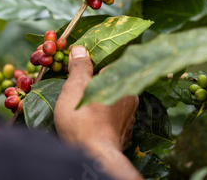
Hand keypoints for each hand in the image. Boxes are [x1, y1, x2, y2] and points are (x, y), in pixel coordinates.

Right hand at [55, 46, 141, 179]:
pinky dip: (103, 115)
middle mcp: (131, 95)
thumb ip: (80, 67)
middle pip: (111, 80)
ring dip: (100, 99)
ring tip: (82, 104)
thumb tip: (80, 49)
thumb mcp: (75, 88)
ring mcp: (130, 115)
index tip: (79, 62)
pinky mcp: (125, 131)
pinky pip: (114, 116)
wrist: (96, 158)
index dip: (93, 60)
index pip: (110, 60)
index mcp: (122, 79)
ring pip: (113, 99)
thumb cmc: (82, 121)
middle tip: (77, 85)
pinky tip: (91, 119)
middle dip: (96, 81)